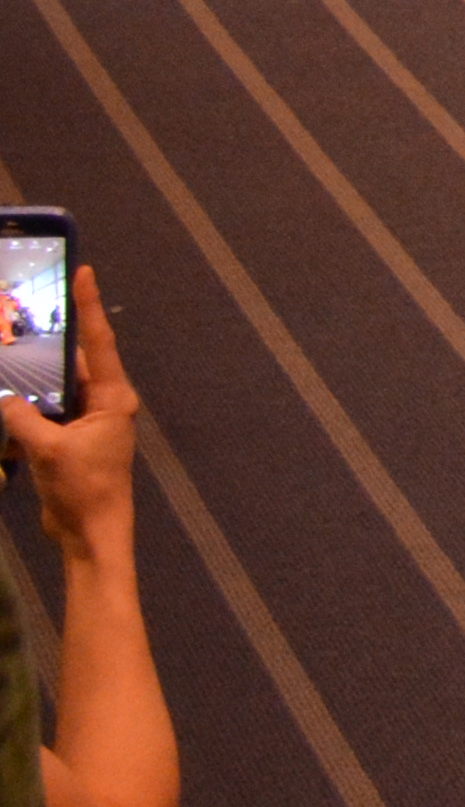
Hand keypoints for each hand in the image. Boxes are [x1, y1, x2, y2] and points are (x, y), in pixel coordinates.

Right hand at [3, 269, 141, 543]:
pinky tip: (3, 401)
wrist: (90, 534)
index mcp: (112, 398)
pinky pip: (43, 416)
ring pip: (53, 391)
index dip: (90, 306)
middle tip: (22, 316)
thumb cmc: (83, 490)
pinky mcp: (69, 442)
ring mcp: (87, 423)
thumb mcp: (48, 450)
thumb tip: (5, 398)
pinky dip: (23, 412)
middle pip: (72, 364)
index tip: (85, 272)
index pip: (99, 342)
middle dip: (47, 345)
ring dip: (30, 382)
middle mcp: (103, 404)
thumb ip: (22, 418)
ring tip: (7, 355)